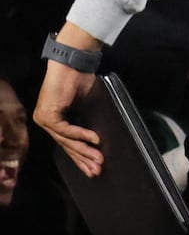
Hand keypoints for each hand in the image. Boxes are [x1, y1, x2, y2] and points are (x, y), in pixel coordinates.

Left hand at [34, 60, 101, 176]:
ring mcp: (44, 120)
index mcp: (54, 120)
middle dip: (83, 159)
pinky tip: (94, 140)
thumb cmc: (80, 80)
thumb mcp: (85, 105)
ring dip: (84, 151)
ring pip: (66, 141)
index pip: (67, 143)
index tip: (93, 167)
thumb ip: (86, 121)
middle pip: (66, 146)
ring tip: (98, 160)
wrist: (73, 64)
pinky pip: (65, 130)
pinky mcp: (47, 115)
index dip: (81, 156)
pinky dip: (81, 135)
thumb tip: (97, 139)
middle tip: (96, 170)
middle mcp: (46, 122)